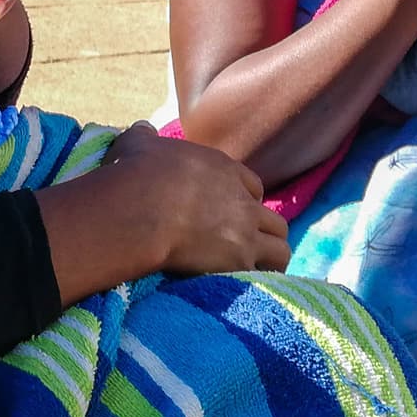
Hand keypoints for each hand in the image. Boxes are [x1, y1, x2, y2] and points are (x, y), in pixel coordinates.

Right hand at [98, 126, 288, 275]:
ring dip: (270, 260)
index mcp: (223, 169)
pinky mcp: (238, 259)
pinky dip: (257, 281)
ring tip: (255, 273)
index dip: (246, 201)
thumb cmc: (136, 174)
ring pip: (280, 248)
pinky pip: (263, 274)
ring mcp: (245, 231)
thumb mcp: (139, 144)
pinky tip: (246, 288)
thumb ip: (145, 137)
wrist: (139, 209)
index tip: (234, 214)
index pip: (253, 186)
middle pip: (273, 220)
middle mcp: (241, 200)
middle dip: (264, 233)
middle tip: (247, 247)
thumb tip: (142, 127)